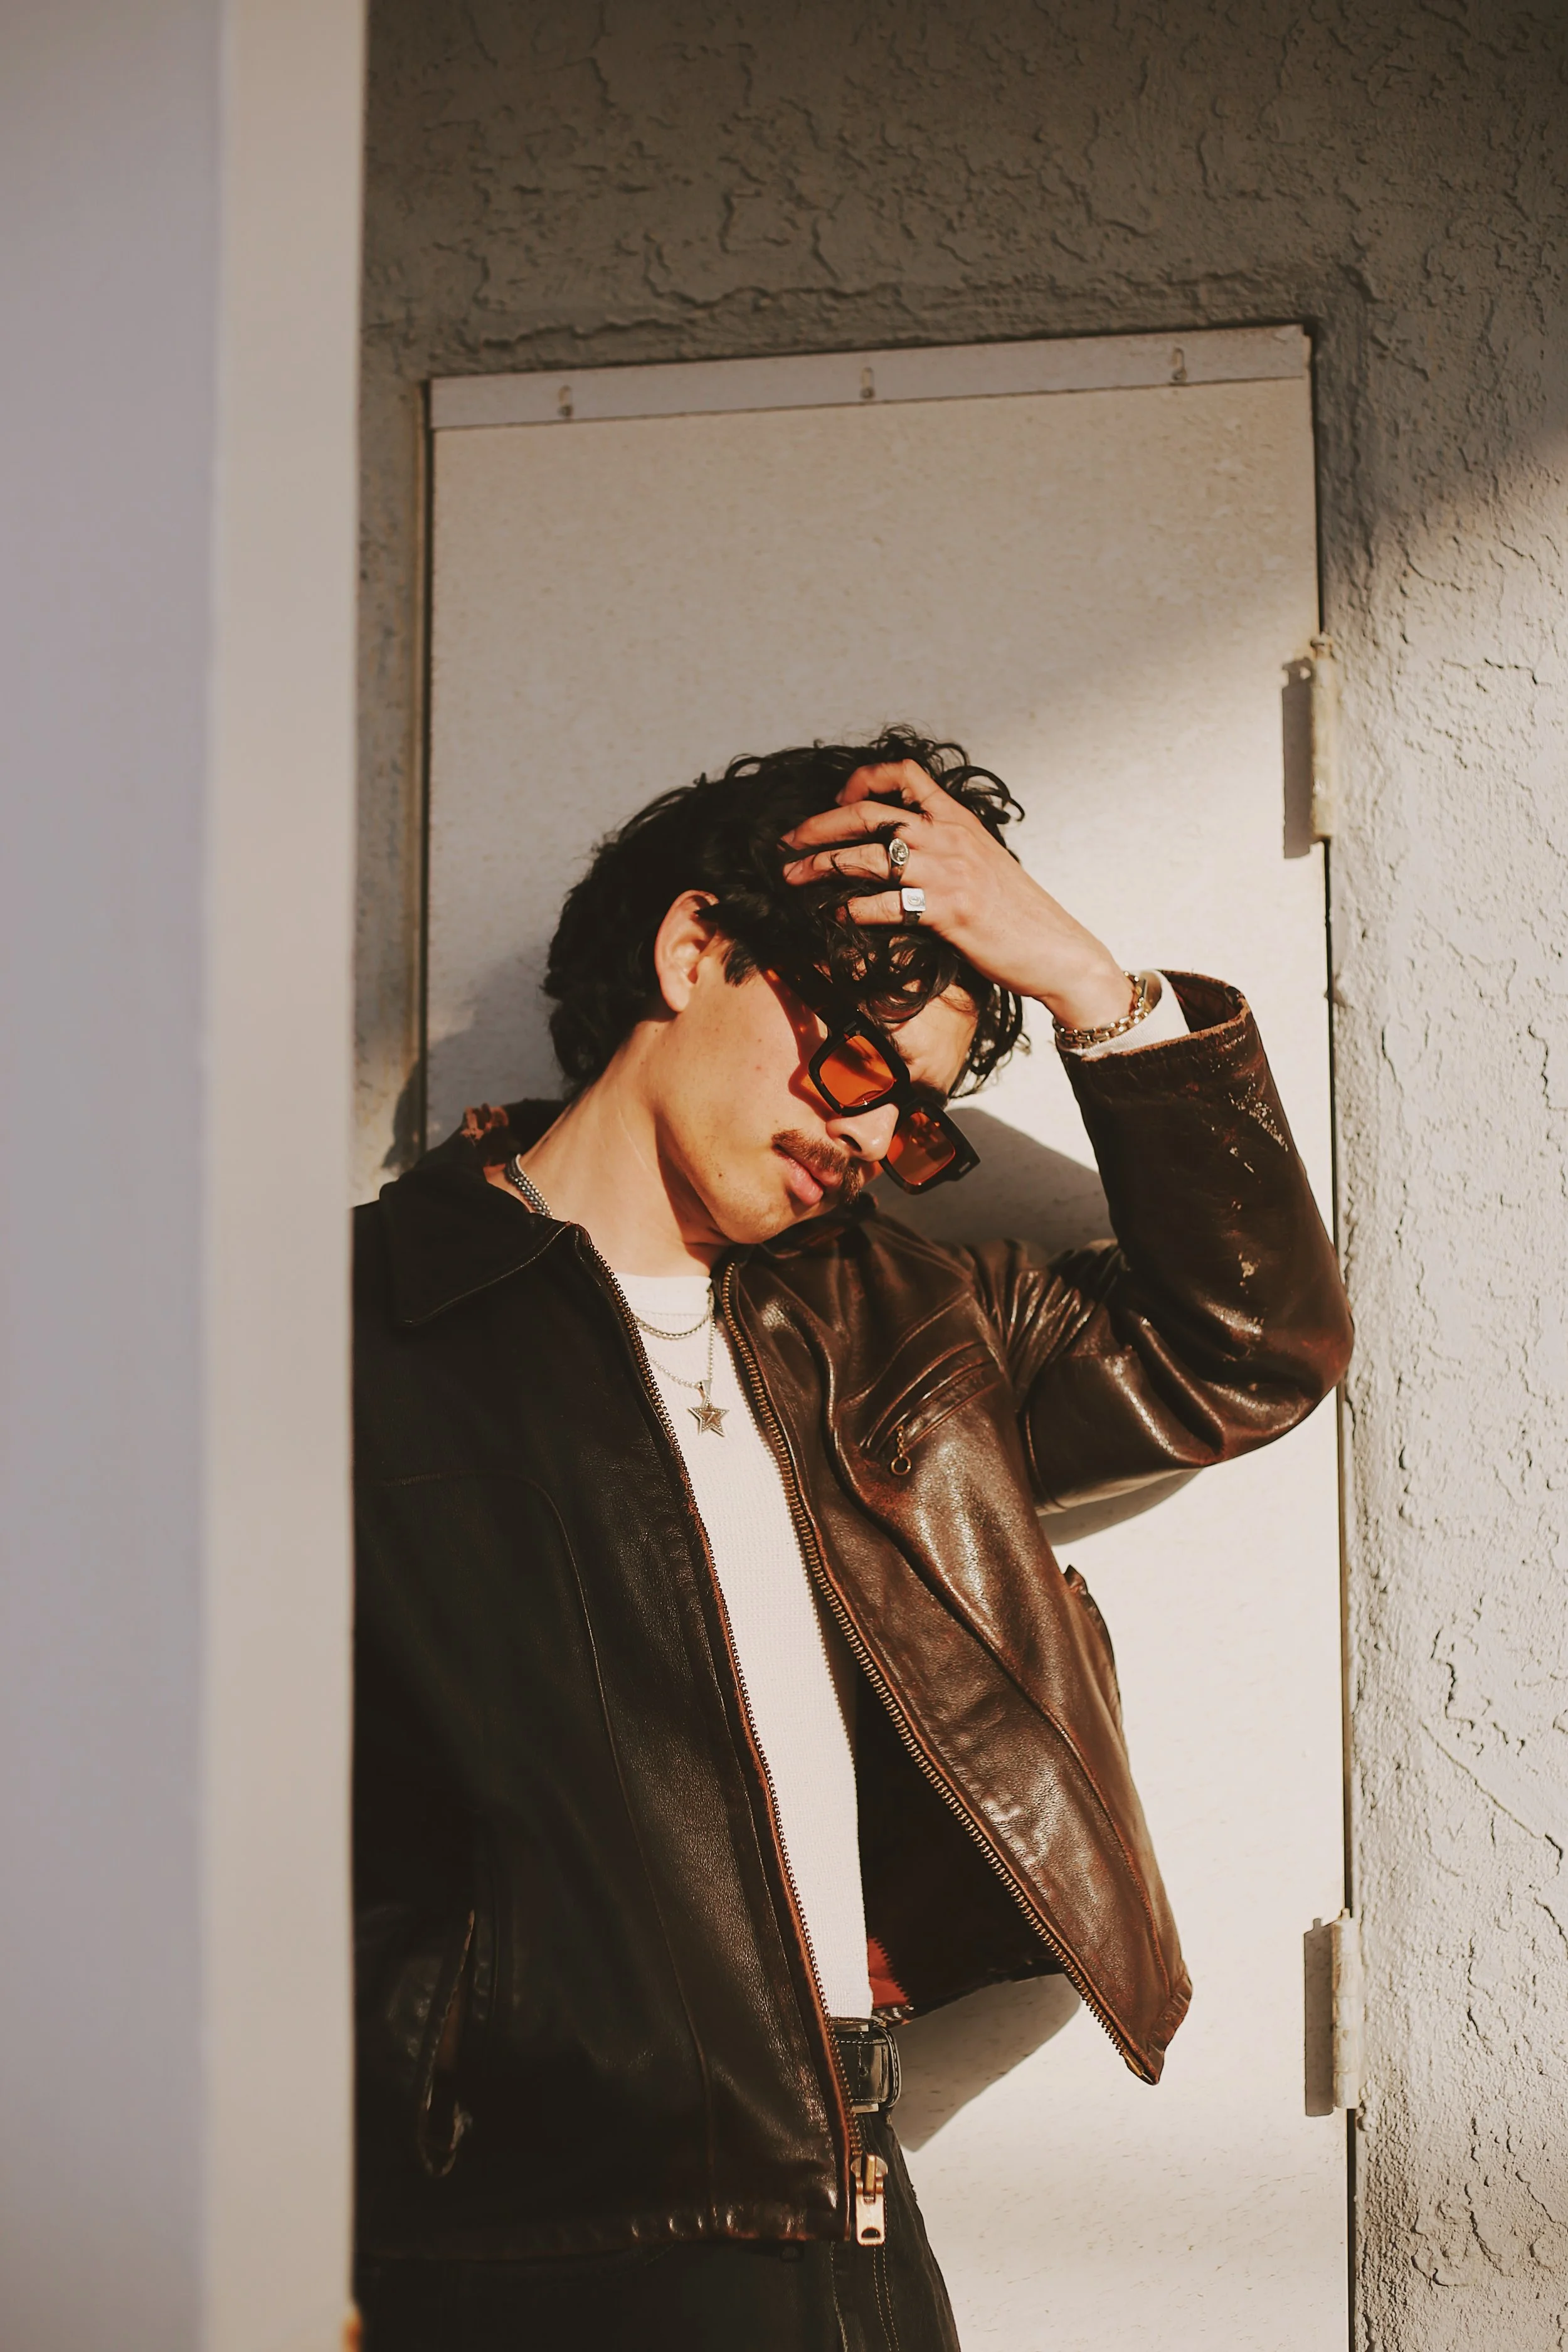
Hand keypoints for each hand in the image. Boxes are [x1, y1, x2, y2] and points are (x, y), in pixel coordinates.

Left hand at [780, 760, 1132, 1031]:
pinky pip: (885, 905)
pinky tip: (834, 914)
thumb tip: (904, 849)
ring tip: (792, 878)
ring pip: (866, 858)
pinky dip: (851, 909)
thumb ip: (947, 847)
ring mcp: (947, 873)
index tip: (837, 800)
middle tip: (788, 843)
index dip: (861, 779)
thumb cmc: (1017, 912)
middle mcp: (949, 837)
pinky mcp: (946, 912)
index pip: (904, 773)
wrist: (1056, 949)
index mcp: (957, 819)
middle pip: (868, 813)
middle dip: (818, 826)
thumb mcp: (983, 862)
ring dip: (820, 866)